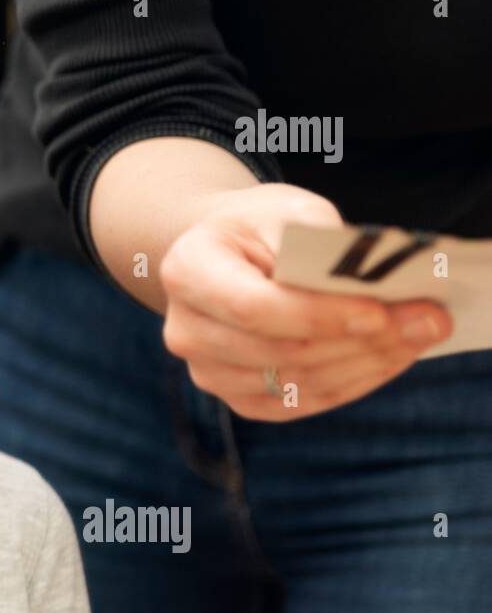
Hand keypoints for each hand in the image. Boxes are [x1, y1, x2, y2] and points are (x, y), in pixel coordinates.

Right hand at [158, 183, 452, 421]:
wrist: (228, 255)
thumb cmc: (262, 227)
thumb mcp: (287, 209)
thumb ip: (320, 242)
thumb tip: (372, 283)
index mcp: (186, 272)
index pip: (254, 308)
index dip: (319, 316)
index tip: (380, 311)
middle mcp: (185, 330)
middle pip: (280, 351)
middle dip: (360, 340)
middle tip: (426, 320)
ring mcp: (207, 371)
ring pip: (296, 383)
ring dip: (366, 363)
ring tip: (418, 333)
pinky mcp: (236, 397)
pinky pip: (299, 404)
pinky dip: (351, 382)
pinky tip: (387, 357)